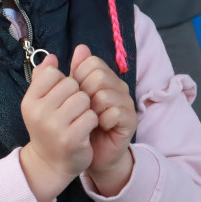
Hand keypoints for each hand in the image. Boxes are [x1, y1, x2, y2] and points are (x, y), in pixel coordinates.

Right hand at [20, 54, 98, 201]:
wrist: (50, 163)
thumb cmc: (47, 127)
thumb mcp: (40, 102)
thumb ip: (44, 78)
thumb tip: (52, 57)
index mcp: (30, 100)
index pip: (52, 73)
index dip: (62, 81)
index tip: (60, 96)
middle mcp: (38, 112)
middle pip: (71, 84)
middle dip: (77, 94)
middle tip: (72, 110)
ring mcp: (54, 126)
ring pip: (83, 99)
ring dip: (86, 108)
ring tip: (78, 119)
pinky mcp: (71, 139)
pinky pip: (91, 116)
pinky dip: (92, 121)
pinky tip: (84, 129)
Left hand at [70, 44, 136, 195]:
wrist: (89, 153)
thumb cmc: (79, 124)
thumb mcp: (70, 98)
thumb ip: (71, 74)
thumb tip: (80, 48)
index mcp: (104, 78)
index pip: (91, 62)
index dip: (77, 76)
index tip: (73, 94)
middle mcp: (117, 87)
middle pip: (98, 76)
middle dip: (84, 93)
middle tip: (81, 108)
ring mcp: (126, 103)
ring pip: (105, 93)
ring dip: (92, 108)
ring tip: (89, 118)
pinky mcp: (130, 120)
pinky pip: (115, 112)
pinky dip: (103, 120)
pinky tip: (99, 126)